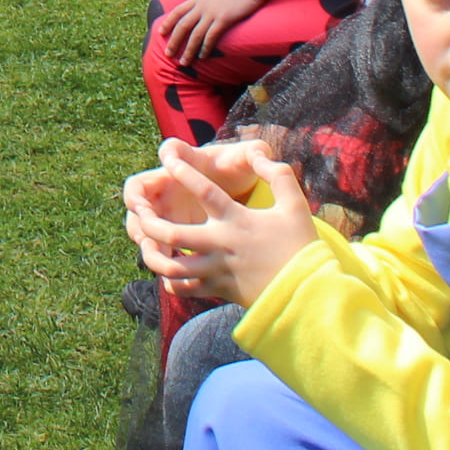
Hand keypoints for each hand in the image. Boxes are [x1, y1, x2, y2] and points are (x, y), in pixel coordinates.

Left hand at [124, 140, 314, 307]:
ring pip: (173, 267)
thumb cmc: (301, 247)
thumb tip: (261, 155)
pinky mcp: (219, 290)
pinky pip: (185, 289)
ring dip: (155, 255)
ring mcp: (218, 270)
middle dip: (150, 222)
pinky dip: (171, 282)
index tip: (168, 159)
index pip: (206, 192)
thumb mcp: (295, 206)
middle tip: (141, 213)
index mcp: (238, 221)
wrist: (308, 295)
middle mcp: (222, 245)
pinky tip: (168, 273)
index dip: (185, 172)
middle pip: (174, 233)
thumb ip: (278, 175)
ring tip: (147, 244)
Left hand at [156, 0, 268, 62]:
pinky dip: (205, 48)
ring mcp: (212, 13)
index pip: (177, 12)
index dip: (167, 23)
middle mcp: (201, 6)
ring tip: (184, 62)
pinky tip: (202, 57)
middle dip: (174, 41)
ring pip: (195, 35)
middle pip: (182, 26)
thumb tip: (198, 10)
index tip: (160, 33)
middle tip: (168, 54)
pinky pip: (211, 36)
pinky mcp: (224, 19)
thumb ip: (204, 2)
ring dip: (188, 50)